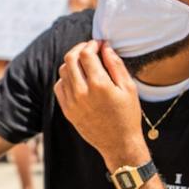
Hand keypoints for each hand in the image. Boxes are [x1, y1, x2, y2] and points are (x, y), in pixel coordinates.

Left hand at [53, 40, 145, 165]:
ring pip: (63, 71)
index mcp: (99, 85)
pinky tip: (77, 78)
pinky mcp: (67, 110)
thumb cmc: (128, 115)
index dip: (92, 44)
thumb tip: (105, 47)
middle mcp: (82, 93)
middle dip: (80, 48)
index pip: (87, 54)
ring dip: (72, 62)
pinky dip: (66, 78)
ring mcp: (72, 102)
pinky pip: (59, 87)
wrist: (118, 144)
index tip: (99, 44)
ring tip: (84, 62)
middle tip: (89, 48)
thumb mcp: (129, 88)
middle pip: (70, 59)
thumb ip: (116, 65)